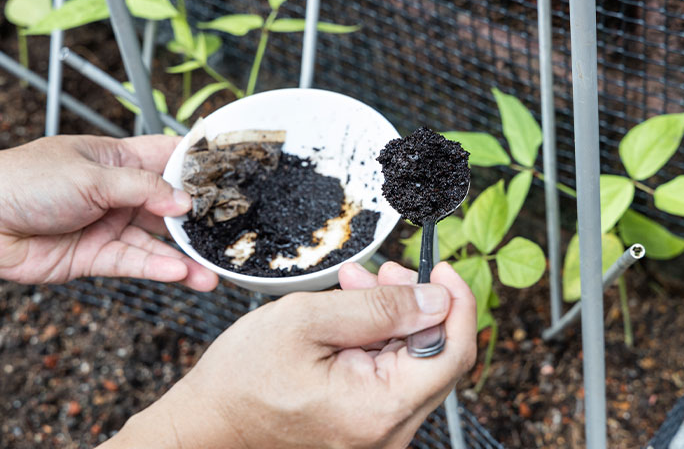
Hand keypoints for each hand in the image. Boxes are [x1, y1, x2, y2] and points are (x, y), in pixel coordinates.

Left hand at [0, 134, 216, 289]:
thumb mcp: (91, 176)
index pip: (167, 158)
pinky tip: (180, 273)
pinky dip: (158, 268)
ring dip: (184, 257)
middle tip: (228, 233)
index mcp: (117, 160)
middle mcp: (118, 193)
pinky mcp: (97, 257)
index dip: (196, 166)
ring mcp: (109, 226)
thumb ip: (142, 189)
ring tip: (211, 272)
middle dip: (197, 220)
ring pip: (156, 242)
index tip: (230, 175)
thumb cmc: (26, 181)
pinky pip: (135, 262)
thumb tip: (184, 201)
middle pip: (169, 206)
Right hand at [101, 261, 475, 448]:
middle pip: (435, 356)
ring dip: (393, 317)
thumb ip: (379, 308)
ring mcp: (378, 433)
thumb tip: (437, 299)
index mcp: (379, 409)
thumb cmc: (244, 376)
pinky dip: (379, 339)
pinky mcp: (366, 425)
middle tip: (383, 270)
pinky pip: (390, 376)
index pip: (452, 353)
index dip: (457, 303)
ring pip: (412, 362)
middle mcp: (388, 432)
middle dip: (416, 303)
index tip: (441, 268)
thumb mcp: (308, 321)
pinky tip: (353, 313)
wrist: (209, 422)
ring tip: (358, 284)